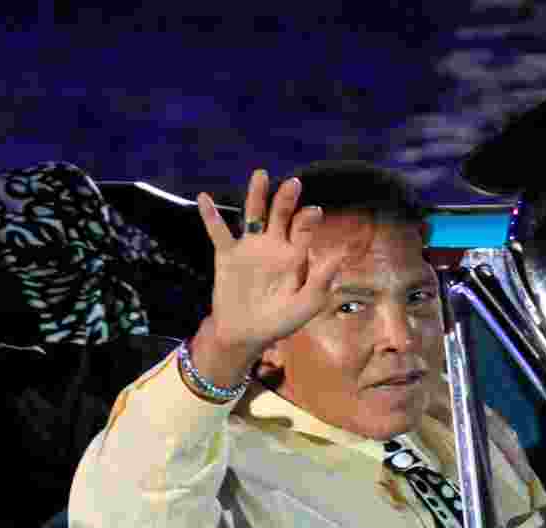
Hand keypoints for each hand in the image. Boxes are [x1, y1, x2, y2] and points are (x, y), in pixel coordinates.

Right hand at [197, 169, 339, 359]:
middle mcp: (274, 245)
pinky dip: (211, 216)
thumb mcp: (306, 304)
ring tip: (261, 175)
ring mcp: (250, 247)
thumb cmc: (281, 321)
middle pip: (281, 214)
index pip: (304, 229)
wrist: (246, 334)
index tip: (313, 212)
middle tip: (294, 184)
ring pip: (253, 215)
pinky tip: (204, 198)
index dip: (308, 219)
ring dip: (256, 195)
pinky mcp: (227, 255)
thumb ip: (322, 280)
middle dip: (287, 199)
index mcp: (296, 255)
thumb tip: (341, 254)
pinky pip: (218, 232)